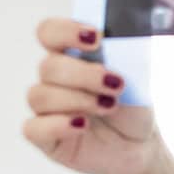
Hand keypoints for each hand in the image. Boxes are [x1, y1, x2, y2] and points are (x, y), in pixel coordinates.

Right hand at [23, 18, 158, 173]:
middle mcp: (55, 79)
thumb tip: (123, 36)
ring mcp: (47, 108)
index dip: (66, 31)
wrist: (139, 143)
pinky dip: (59, 125)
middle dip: (85, 74)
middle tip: (117, 84)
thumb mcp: (138, 76)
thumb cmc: (133, 105)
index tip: (96, 38)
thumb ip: (125, 55)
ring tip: (110, 106)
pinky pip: (34, 128)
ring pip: (41, 95)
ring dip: (79, 99)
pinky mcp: (44, 137)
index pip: (51, 32)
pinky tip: (83, 125)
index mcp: (73, 55)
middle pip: (49, 66)